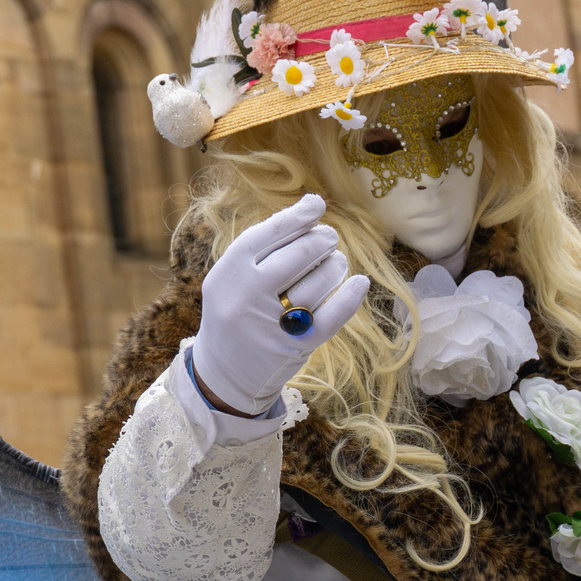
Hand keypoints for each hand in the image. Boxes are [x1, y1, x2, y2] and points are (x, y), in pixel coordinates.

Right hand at [191, 193, 370, 414]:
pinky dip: (350, 296)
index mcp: (227, 275)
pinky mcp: (294, 347)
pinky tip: (358, 283)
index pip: (266, 235)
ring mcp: (270, 325)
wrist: (222, 375)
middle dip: (322, 240)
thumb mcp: (232, 279)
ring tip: (336, 263)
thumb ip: (264, 247)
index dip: (296, 217)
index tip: (317, 206)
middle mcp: (246, 298)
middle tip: (330, 239)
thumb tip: (310, 205)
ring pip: (319, 282)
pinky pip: (332, 316)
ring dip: (335, 265)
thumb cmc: (235, 313)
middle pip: (298, 254)